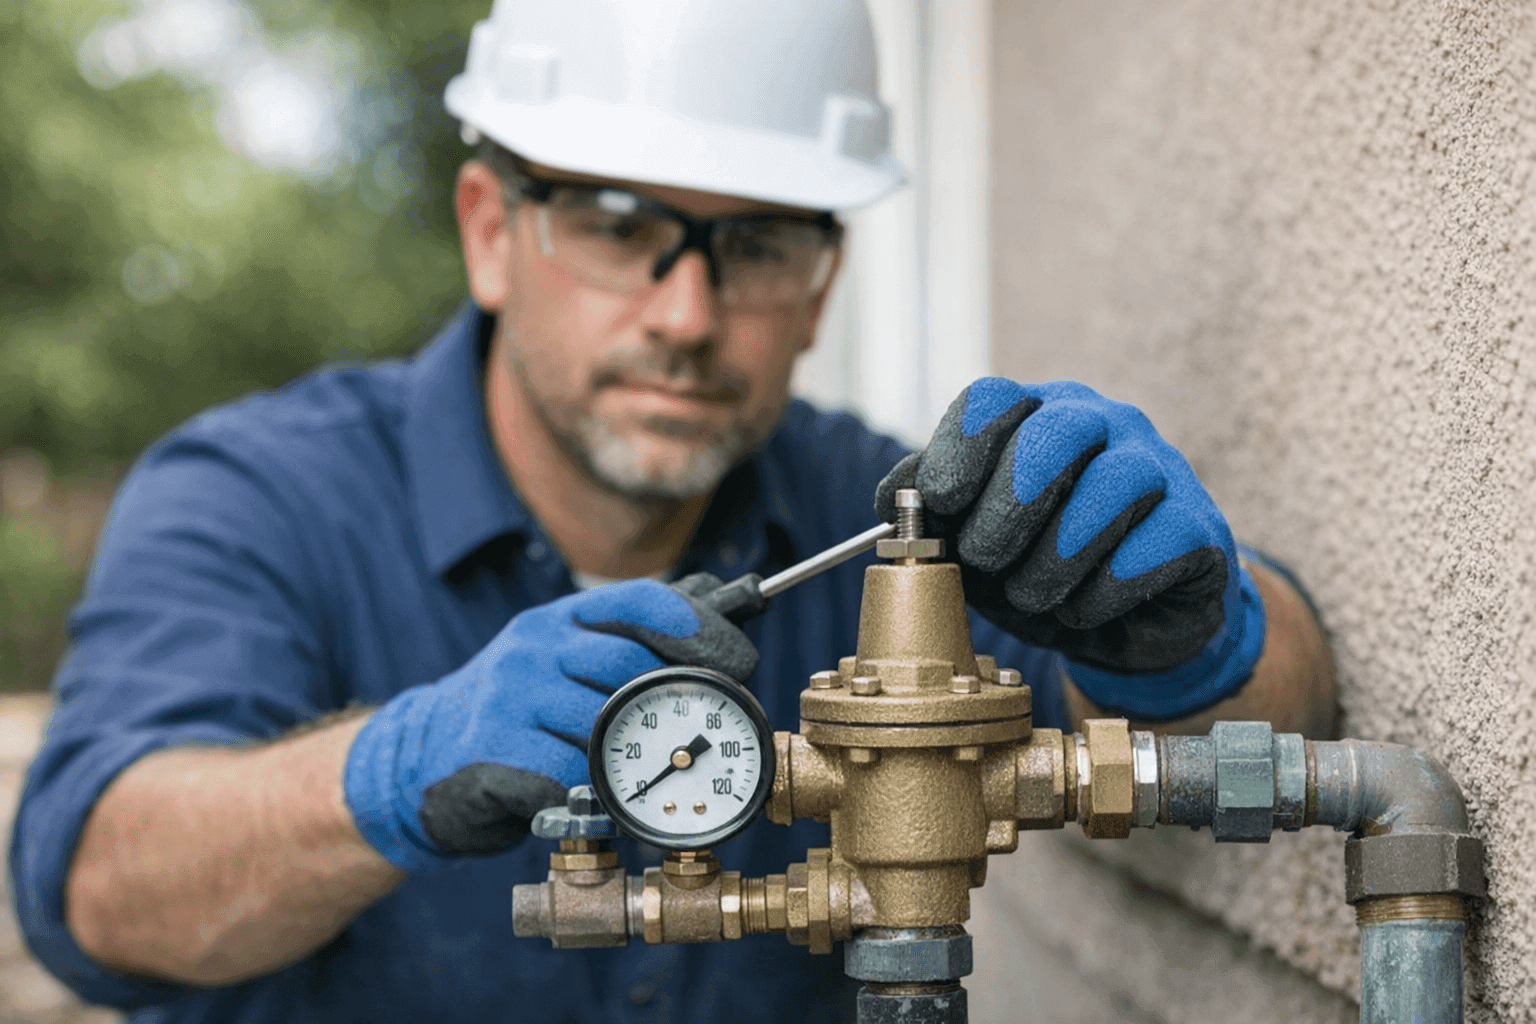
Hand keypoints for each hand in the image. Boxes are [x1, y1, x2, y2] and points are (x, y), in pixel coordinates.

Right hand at [343, 574, 756, 871]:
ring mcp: (509, 697)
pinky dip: (590, 792)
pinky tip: (591, 797)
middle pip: (630, 666)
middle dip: (677, 702)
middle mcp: (532, 647)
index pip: (639, 601)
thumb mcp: (561, 659)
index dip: (698, 626)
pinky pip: (566, 774)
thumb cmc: (515, 713)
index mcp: (558, 620)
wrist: (420, 760)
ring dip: (631, 758)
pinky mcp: (492, 749)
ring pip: (602, 726)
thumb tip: (716, 608)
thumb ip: (626, 640)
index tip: (739, 659)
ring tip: (641, 774)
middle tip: (704, 733)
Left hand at [876, 378, 1264, 720]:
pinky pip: (1158, 543)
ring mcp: (1158, 468)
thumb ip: (932, 512)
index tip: (940, 501)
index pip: (993, 399)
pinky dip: (1108, 588)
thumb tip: (894, 498)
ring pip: (1114, 485)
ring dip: (1056, 557)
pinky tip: (1084, 608)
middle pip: (1054, 433)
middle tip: (983, 559)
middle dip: (1007, 508)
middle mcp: (1102, 424)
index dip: (959, 447)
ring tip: (1033, 594)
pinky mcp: (1199, 525)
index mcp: (1036, 416)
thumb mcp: (971, 541)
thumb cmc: (1036, 568)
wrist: (1120, 625)